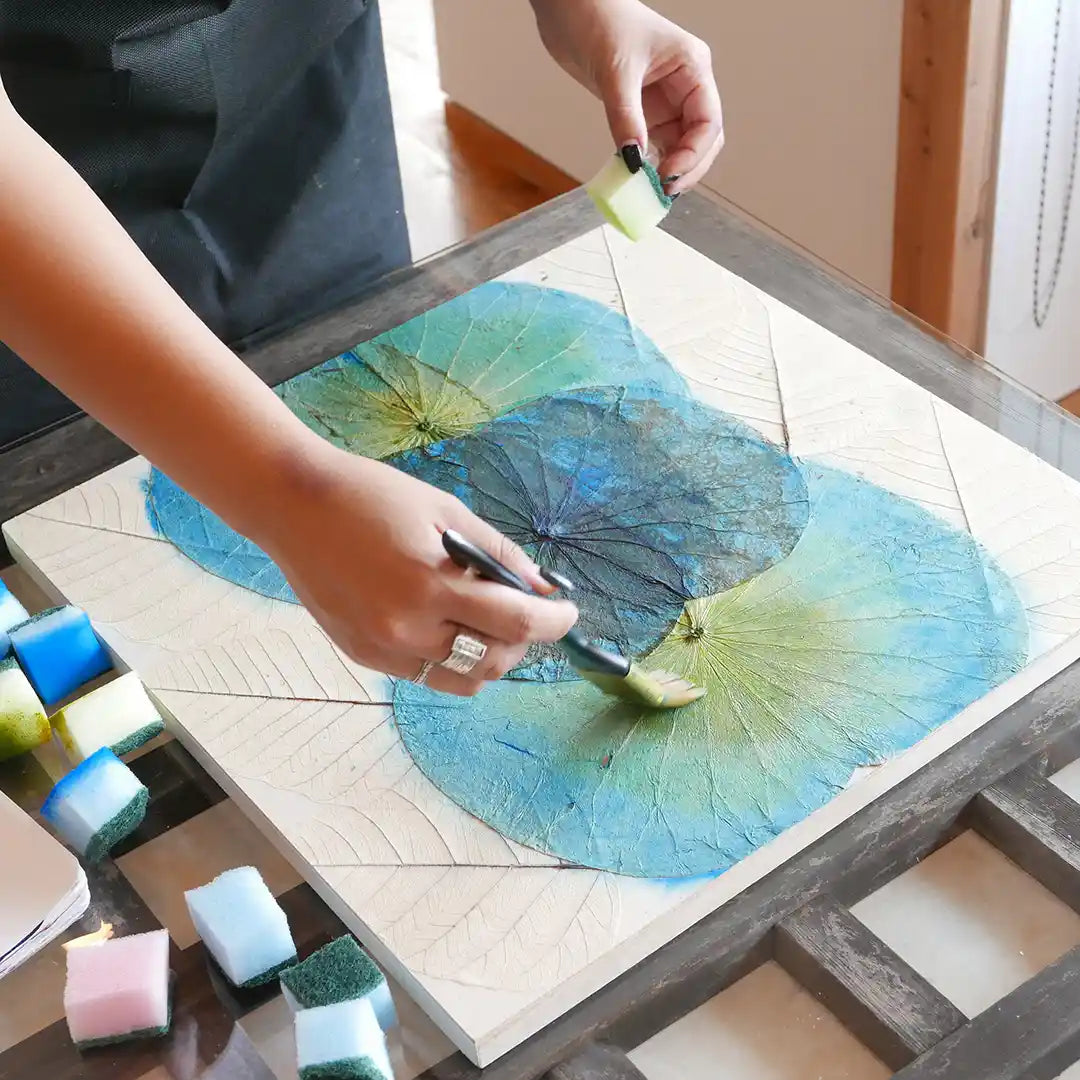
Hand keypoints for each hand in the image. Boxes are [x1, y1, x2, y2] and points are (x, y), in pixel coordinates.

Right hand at [260, 443, 578, 694]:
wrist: (292, 506)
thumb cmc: (371, 496)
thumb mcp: (446, 510)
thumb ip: (498, 553)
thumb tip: (542, 587)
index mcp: (430, 587)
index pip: (515, 624)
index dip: (554, 622)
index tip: (569, 613)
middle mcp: (406, 630)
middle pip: (495, 661)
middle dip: (525, 640)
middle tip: (527, 610)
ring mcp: (382, 650)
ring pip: (464, 680)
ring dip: (491, 657)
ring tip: (487, 620)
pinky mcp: (364, 656)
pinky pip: (427, 674)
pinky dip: (451, 656)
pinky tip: (446, 622)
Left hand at [532, 0, 722, 194]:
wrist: (567, 6)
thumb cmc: (598, 17)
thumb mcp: (615, 71)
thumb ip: (626, 117)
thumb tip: (634, 160)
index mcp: (691, 67)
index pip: (708, 120)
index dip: (694, 154)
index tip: (668, 175)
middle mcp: (684, 86)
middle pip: (702, 139)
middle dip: (688, 167)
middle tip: (663, 191)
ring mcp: (665, 100)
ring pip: (681, 147)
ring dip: (669, 171)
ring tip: (650, 193)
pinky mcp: (643, 111)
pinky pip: (655, 146)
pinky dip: (648, 165)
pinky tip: (638, 180)